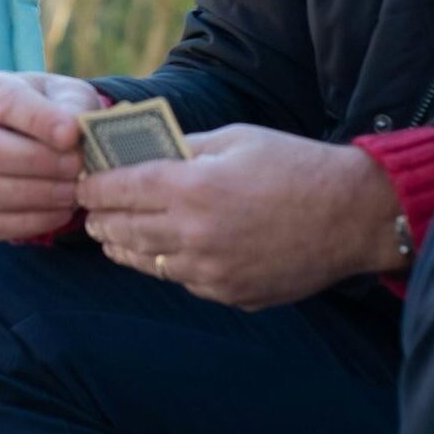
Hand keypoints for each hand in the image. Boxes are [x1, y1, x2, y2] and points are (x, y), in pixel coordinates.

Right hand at [0, 71, 105, 240]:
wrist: (53, 143)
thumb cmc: (60, 112)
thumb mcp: (72, 96)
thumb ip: (74, 106)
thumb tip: (72, 129)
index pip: (3, 102)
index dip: (37, 119)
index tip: (71, 134)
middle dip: (36, 162)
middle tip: (77, 166)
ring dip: (35, 194)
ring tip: (74, 191)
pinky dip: (33, 220)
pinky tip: (63, 211)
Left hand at [75, 124, 402, 309]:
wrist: (351, 216)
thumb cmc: (295, 166)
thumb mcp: (235, 139)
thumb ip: (184, 148)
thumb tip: (143, 153)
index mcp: (192, 187)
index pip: (119, 190)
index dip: (93, 186)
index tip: (82, 183)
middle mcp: (194, 235)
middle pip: (122, 231)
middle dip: (102, 218)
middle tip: (92, 210)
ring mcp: (210, 272)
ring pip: (146, 262)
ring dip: (126, 246)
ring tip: (116, 234)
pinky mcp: (229, 294)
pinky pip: (182, 280)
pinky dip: (167, 264)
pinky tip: (165, 251)